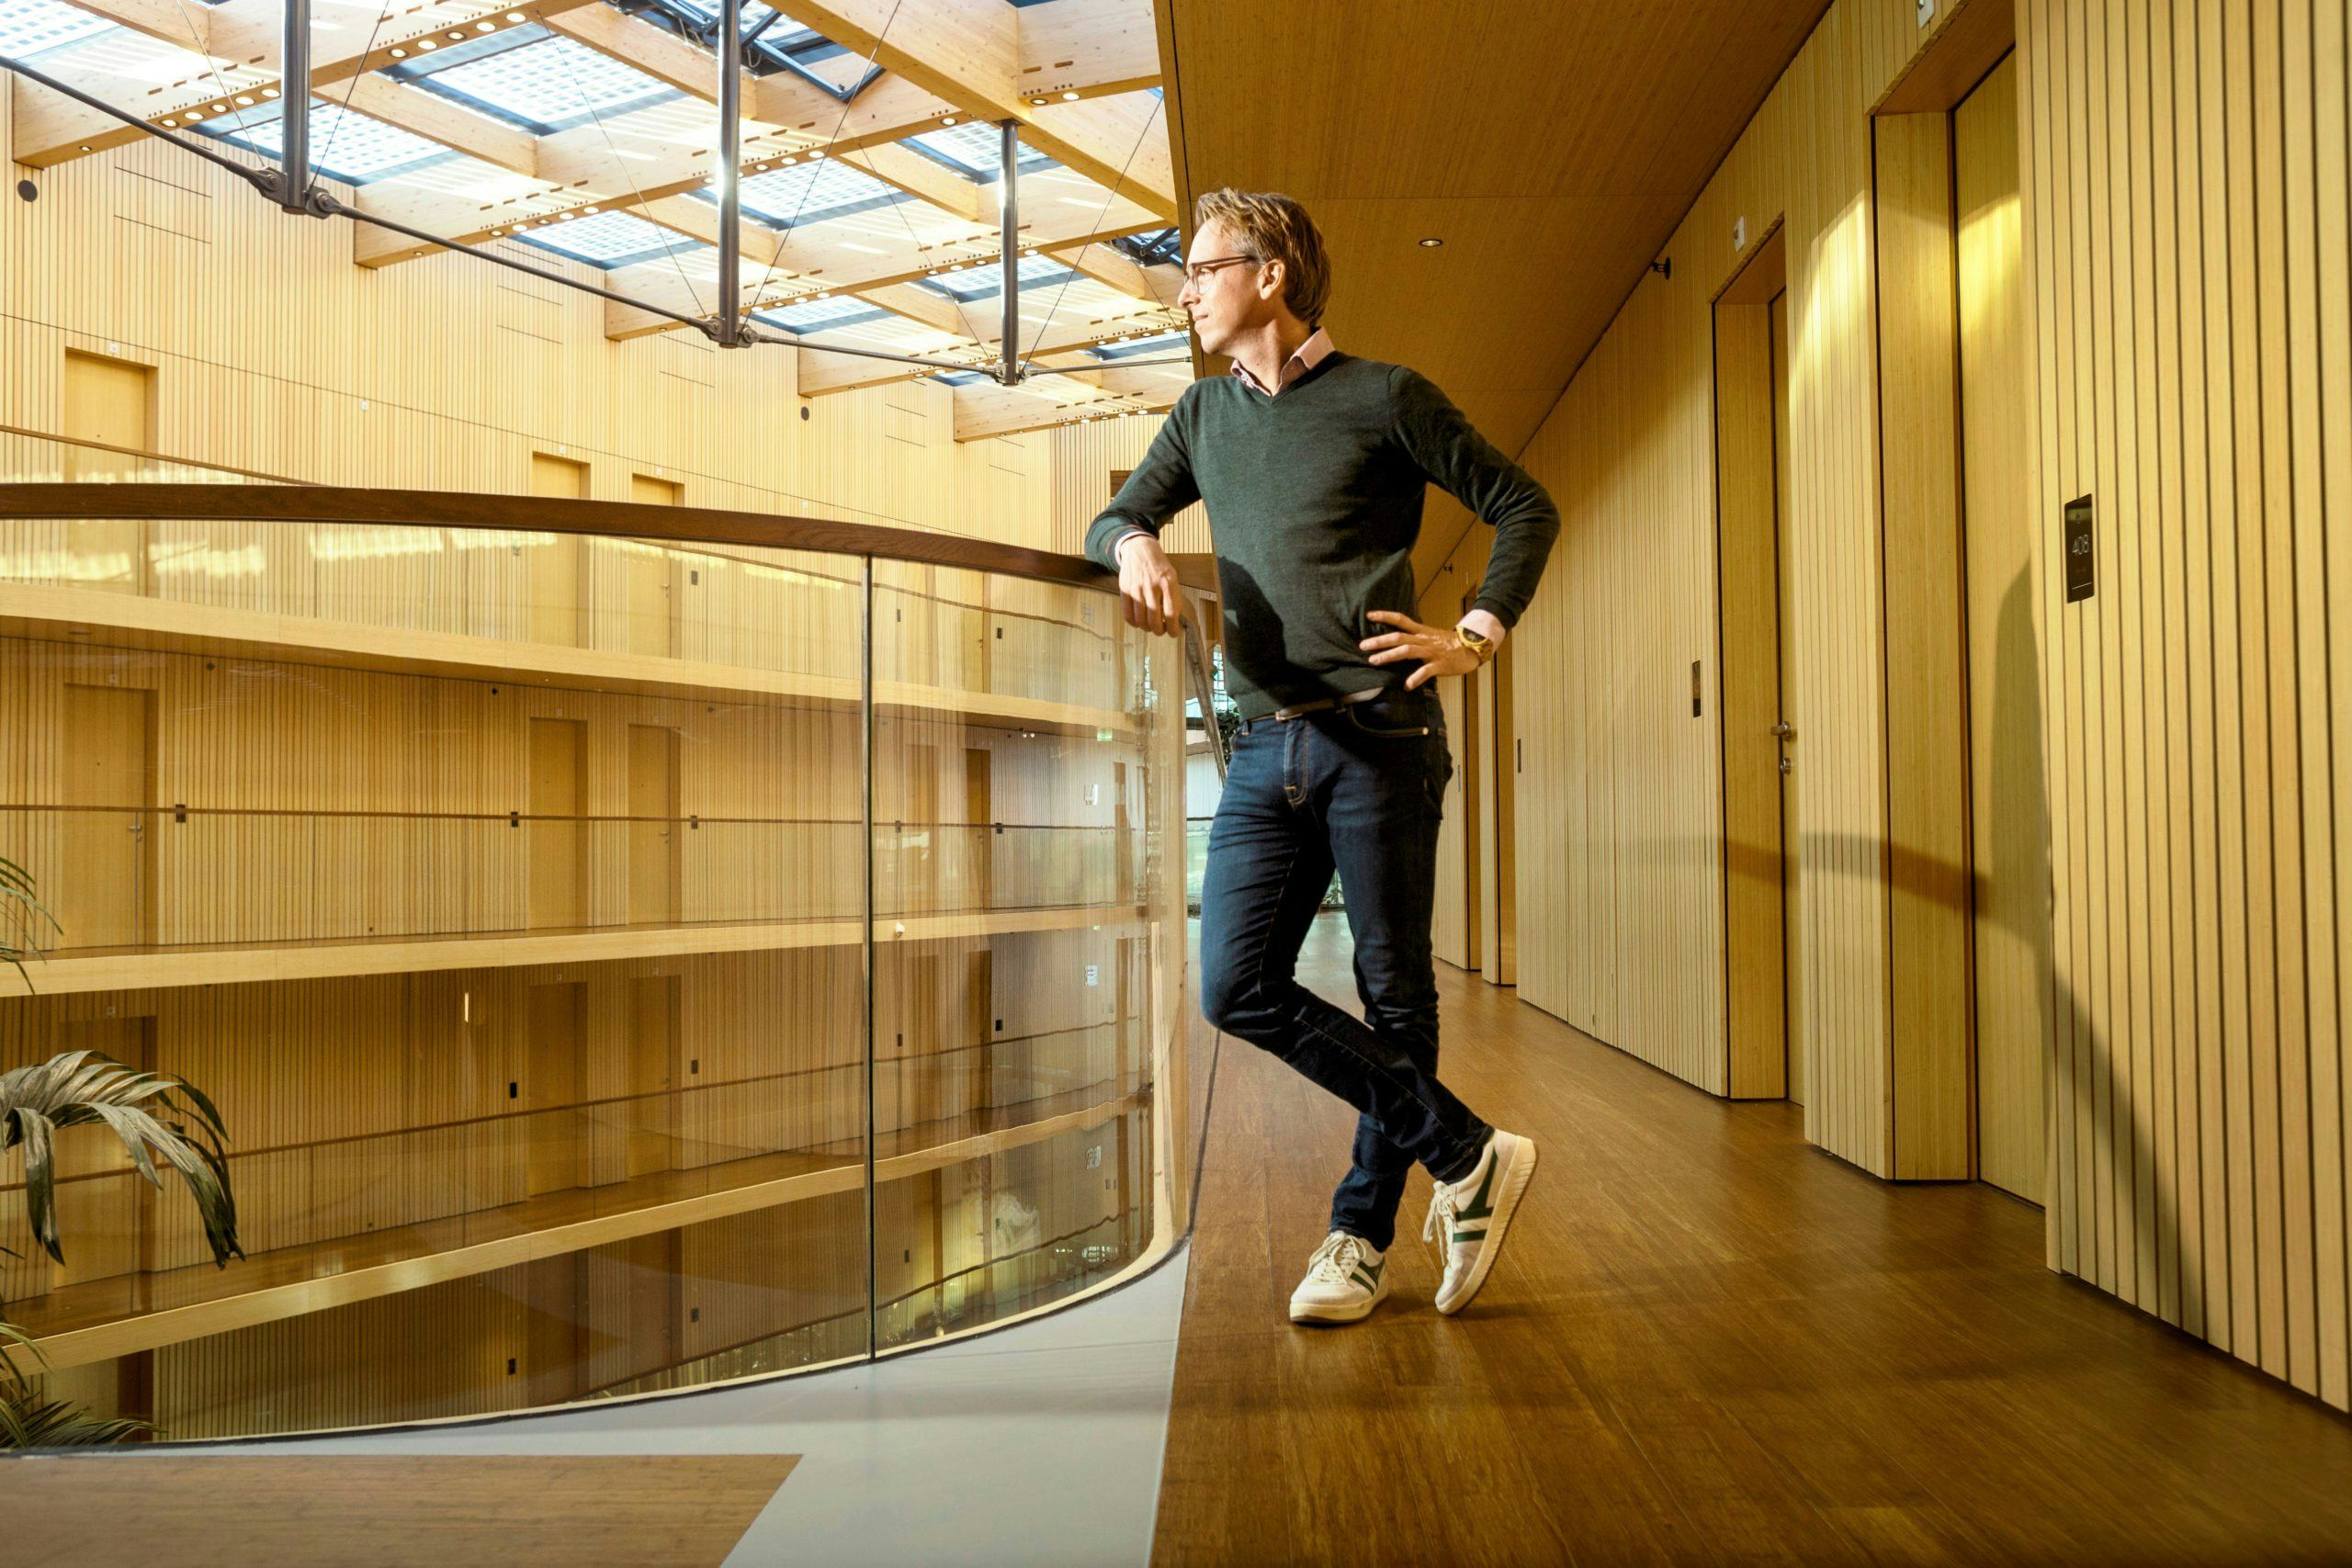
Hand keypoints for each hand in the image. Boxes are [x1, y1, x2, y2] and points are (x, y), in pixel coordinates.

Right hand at [1115, 533, 1183, 636]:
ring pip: (1140, 620)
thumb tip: (1174, 619)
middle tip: (1161, 631)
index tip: (1172, 633)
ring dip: (1146, 628)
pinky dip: (1134, 623)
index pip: (1171, 613)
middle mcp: (1152, 586)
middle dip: (1159, 631)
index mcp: (1168, 583)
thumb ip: (1174, 597)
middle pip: (1154, 620)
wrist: (1140, 549)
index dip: (1172, 628)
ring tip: (1150, 627)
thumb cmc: (1159, 566)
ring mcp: (1137, 588)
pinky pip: (1128, 614)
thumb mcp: (1172, 577)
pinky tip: (1139, 621)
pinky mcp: (1125, 590)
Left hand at [1359, 610, 1488, 689]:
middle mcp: (1423, 639)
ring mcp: (1431, 652)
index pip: (1401, 620)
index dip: (1385, 616)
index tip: (1369, 615)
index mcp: (1421, 631)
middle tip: (1363, 645)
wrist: (1473, 648)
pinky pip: (1426, 671)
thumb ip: (1414, 638)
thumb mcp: (1430, 636)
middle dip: (1379, 640)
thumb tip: (1395, 641)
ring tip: (1374, 661)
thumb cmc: (1449, 644)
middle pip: (1399, 636)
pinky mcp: (1440, 664)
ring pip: (1407, 650)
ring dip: (1389, 656)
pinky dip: (1416, 678)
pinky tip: (1407, 686)